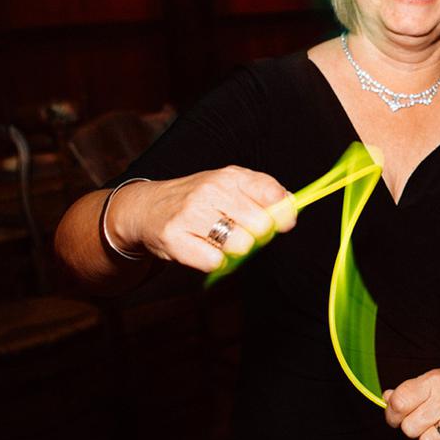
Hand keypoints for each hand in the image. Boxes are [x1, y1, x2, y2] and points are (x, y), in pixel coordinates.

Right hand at [108, 166, 295, 270]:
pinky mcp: (175, 238)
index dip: (283, 213)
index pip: (271, 192)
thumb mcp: (230, 186)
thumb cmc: (199, 200)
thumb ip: (263, 194)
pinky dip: (214, 262)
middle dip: (257, 236)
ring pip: (240, 245)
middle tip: (241, 233)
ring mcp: (192, 213)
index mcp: (230, 176)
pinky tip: (203, 249)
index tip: (282, 223)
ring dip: (236, 251)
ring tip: (220, 241)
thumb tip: (291, 209)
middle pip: (260, 224)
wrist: (148, 208)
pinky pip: (215, 263)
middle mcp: (211, 190)